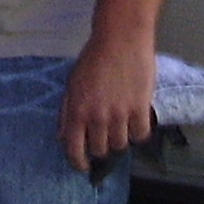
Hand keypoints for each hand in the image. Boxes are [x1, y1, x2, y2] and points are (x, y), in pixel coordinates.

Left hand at [57, 28, 154, 172]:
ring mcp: (120, 115)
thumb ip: (66, 112)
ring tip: (120, 124)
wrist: (121, 38)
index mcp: (76, 111)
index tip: (83, 166)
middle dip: (100, 146)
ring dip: (119, 138)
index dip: (78, 163)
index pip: (74, 151)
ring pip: (120, 145)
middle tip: (104, 135)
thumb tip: (63, 136)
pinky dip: (138, 132)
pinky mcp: (141, 109)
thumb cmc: (94, 57)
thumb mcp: (72, 83)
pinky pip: (140, 135)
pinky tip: (135, 120)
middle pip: (100, 150)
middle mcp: (97, 117)